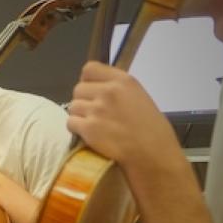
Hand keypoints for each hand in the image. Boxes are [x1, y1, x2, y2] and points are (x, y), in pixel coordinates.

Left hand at [67, 62, 181, 176]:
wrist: (152, 154)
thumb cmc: (151, 129)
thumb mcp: (139, 97)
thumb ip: (117, 89)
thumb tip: (97, 88)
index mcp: (123, 80)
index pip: (90, 69)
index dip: (88, 81)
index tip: (92, 91)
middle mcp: (108, 91)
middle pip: (78, 89)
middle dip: (83, 100)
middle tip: (95, 113)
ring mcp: (97, 109)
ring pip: (73, 106)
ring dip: (80, 116)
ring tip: (95, 125)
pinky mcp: (88, 128)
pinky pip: (70, 123)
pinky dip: (77, 130)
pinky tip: (90, 135)